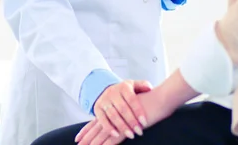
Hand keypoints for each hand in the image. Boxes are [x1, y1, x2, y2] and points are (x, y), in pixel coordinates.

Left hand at [76, 72, 197, 144]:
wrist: (158, 98)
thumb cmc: (149, 101)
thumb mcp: (135, 103)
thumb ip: (127, 110)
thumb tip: (123, 119)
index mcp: (114, 108)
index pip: (97, 121)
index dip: (87, 129)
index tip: (78, 137)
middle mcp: (114, 113)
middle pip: (97, 128)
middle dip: (87, 137)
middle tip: (78, 144)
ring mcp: (119, 119)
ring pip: (103, 134)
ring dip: (94, 143)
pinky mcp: (126, 126)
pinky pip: (114, 138)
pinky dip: (107, 144)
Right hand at [84, 80, 151, 142]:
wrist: (110, 91)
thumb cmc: (126, 92)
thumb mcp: (134, 86)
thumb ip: (143, 85)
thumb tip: (149, 88)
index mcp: (123, 86)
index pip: (132, 99)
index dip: (138, 111)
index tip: (144, 123)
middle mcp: (112, 92)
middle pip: (122, 108)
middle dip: (131, 121)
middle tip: (139, 132)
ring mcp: (104, 100)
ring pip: (113, 115)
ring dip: (122, 127)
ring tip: (131, 135)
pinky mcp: (97, 108)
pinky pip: (102, 120)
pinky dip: (109, 128)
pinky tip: (117, 135)